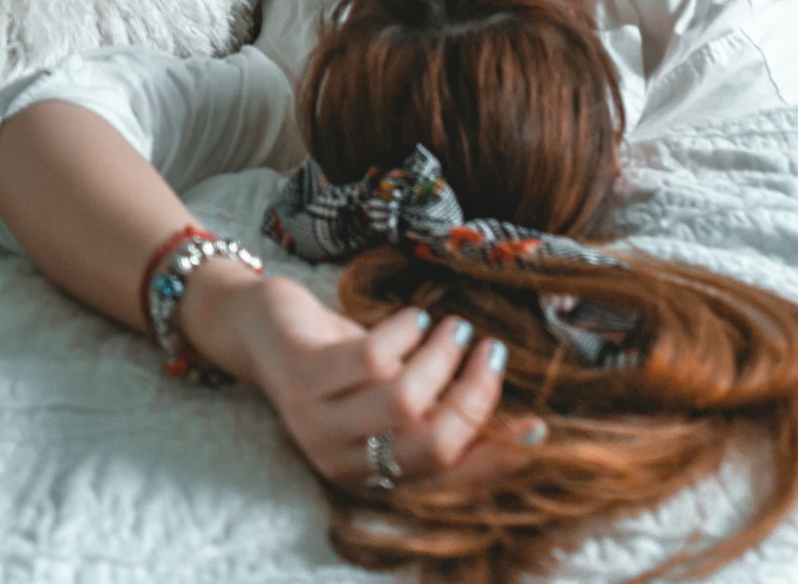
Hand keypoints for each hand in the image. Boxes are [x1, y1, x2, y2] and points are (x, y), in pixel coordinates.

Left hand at [188, 268, 535, 492]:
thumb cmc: (339, 361)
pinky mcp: (304, 375)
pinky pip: (374, 356)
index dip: (495, 458)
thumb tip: (523, 422)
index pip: (443, 481)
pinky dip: (407, 330)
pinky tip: (414, 315)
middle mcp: (342, 462)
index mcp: (369, 476)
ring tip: (453, 326)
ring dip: (443, 356)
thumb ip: (439, 410)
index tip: (537, 427)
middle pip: (432, 442)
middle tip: (489, 348)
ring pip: (405, 399)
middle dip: (474, 393)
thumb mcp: (392, 392)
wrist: (260, 329)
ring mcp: (317, 421)